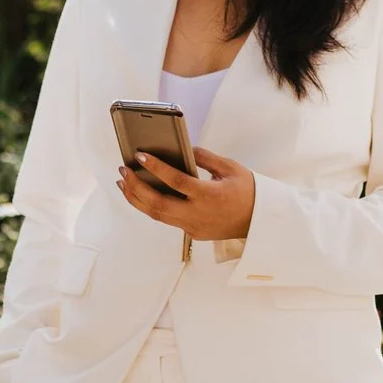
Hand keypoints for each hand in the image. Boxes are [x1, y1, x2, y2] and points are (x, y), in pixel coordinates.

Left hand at [116, 147, 255, 240]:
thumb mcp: (231, 168)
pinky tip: (142, 194)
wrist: (259, 222)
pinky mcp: (192, 233)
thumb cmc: (247, 192)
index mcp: (210, 195)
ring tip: (124, 183)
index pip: (176, 181)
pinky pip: (167, 220)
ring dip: (137, 199)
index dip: (156, 168)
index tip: (139, 156)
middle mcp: (198, 214)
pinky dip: (151, 206)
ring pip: (157, 215)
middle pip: (157, 204)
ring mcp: (194, 226)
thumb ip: (206, 158)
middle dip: (136, 187)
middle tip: (123, 170)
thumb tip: (184, 149)